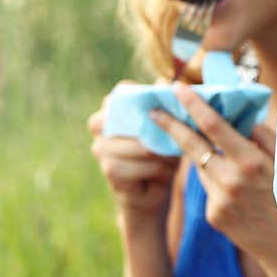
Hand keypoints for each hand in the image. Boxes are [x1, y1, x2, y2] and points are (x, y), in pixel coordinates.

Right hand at [88, 85, 179, 221]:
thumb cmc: (162, 152)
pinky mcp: (109, 170)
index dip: (145, 100)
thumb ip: (166, 107)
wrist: (152, 192)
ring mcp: (101, 147)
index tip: (166, 109)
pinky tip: (164, 172)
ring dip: (162, 153)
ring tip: (173, 158)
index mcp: (112, 107)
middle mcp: (99, 123)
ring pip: (139, 146)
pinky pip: (139, 166)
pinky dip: (157, 169)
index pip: (123, 93)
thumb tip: (165, 83)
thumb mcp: (169, 128)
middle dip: (159, 131)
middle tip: (177, 137)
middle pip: (132, 120)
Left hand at [149, 83, 276, 275]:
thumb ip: (263, 136)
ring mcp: (219, 201)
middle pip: (192, 146)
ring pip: (203, 168)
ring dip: (207, 158)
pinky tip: (240, 194)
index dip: (194, 106)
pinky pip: (210, 188)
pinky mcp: (213, 216)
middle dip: (171, 126)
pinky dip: (219, 182)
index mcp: (251, 163)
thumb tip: (242, 118)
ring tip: (233, 165)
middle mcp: (230, 181)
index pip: (214, 127)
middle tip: (155, 112)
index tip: (178, 88)